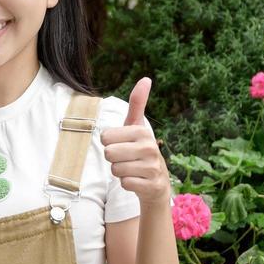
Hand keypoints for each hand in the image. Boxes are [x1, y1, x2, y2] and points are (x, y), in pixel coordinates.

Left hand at [100, 76, 170, 205]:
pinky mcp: (152, 185)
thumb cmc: (140, 151)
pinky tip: (137, 180)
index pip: (106, 137)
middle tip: (126, 159)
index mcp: (142, 131)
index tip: (122, 145)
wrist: (157, 182)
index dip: (110, 143)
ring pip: (115, 170)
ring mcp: (152, 168)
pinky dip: (127, 184)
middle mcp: (150, 148)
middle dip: (113, 159)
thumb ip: (137, 103)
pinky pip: (125, 183)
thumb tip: (146, 78)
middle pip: (109, 154)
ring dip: (120, 172)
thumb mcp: (137, 127)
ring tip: (132, 169)